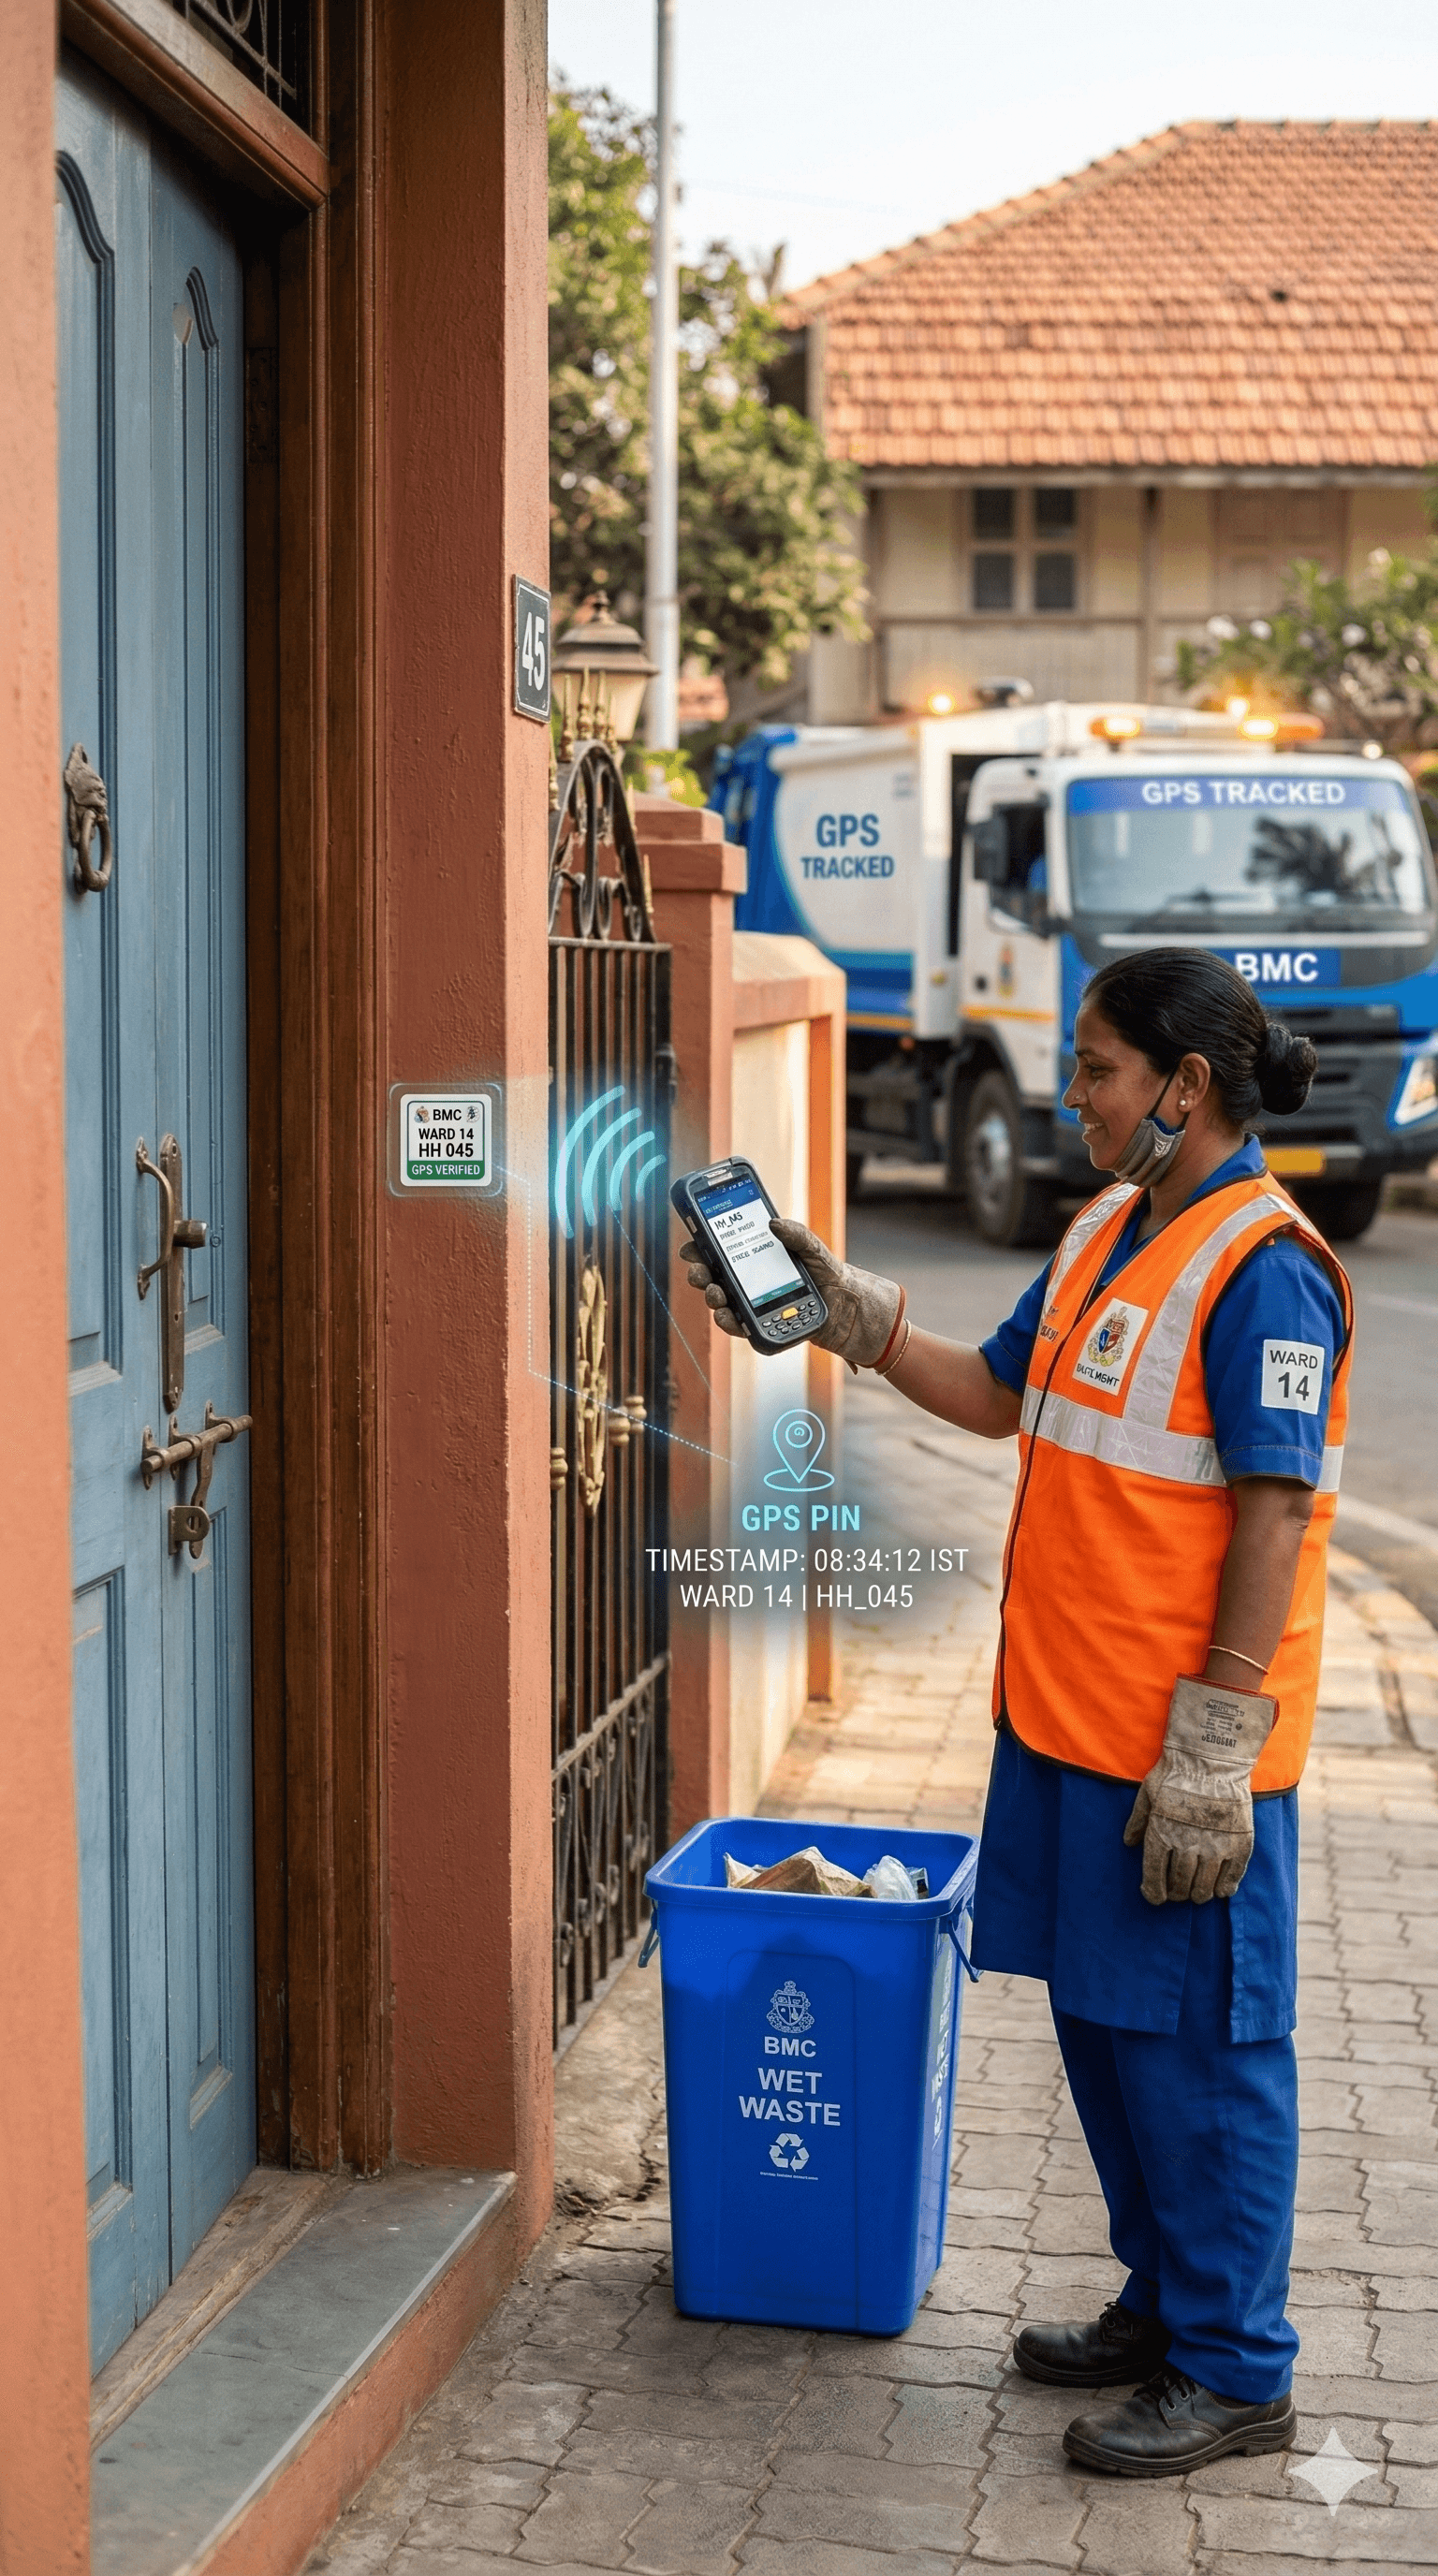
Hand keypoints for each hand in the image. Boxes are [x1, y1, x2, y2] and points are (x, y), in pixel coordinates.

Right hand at [680, 1218, 902, 1367]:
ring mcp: (751, 1303)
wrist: (845, 1305)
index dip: (700, 1247)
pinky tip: (726, 1315)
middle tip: (699, 1271)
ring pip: (720, 1301)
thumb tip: (773, 1223)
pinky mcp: (759, 1325)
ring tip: (714, 1293)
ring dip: (710, 1297)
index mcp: (753, 1258)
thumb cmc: (826, 1272)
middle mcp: (746, 1281)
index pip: (719, 1250)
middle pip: (712, 1276)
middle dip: (700, 1274)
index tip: (692, 1246)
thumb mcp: (813, 1248)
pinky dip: (728, 1322)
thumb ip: (796, 1234)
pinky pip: (738, 1325)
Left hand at [1123, 1675, 1277, 1904]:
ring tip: (1196, 1893)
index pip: (1154, 1877)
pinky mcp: (1239, 1844)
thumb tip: (1129, 1842)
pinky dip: (1224, 1888)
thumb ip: (1138, 1820)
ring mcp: (1215, 1846)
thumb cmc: (1176, 1773)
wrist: (1213, 1757)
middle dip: (1175, 1894)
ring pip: (1204, 1887)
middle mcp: (1187, 1845)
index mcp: (1161, 1834)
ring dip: (1197, 1894)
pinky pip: (1231, 1878)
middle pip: (1179, 1886)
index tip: (1154, 1897)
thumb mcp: (1148, 1793)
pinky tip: (1219, 1889)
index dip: (1153, 1892)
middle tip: (1176, 1893)